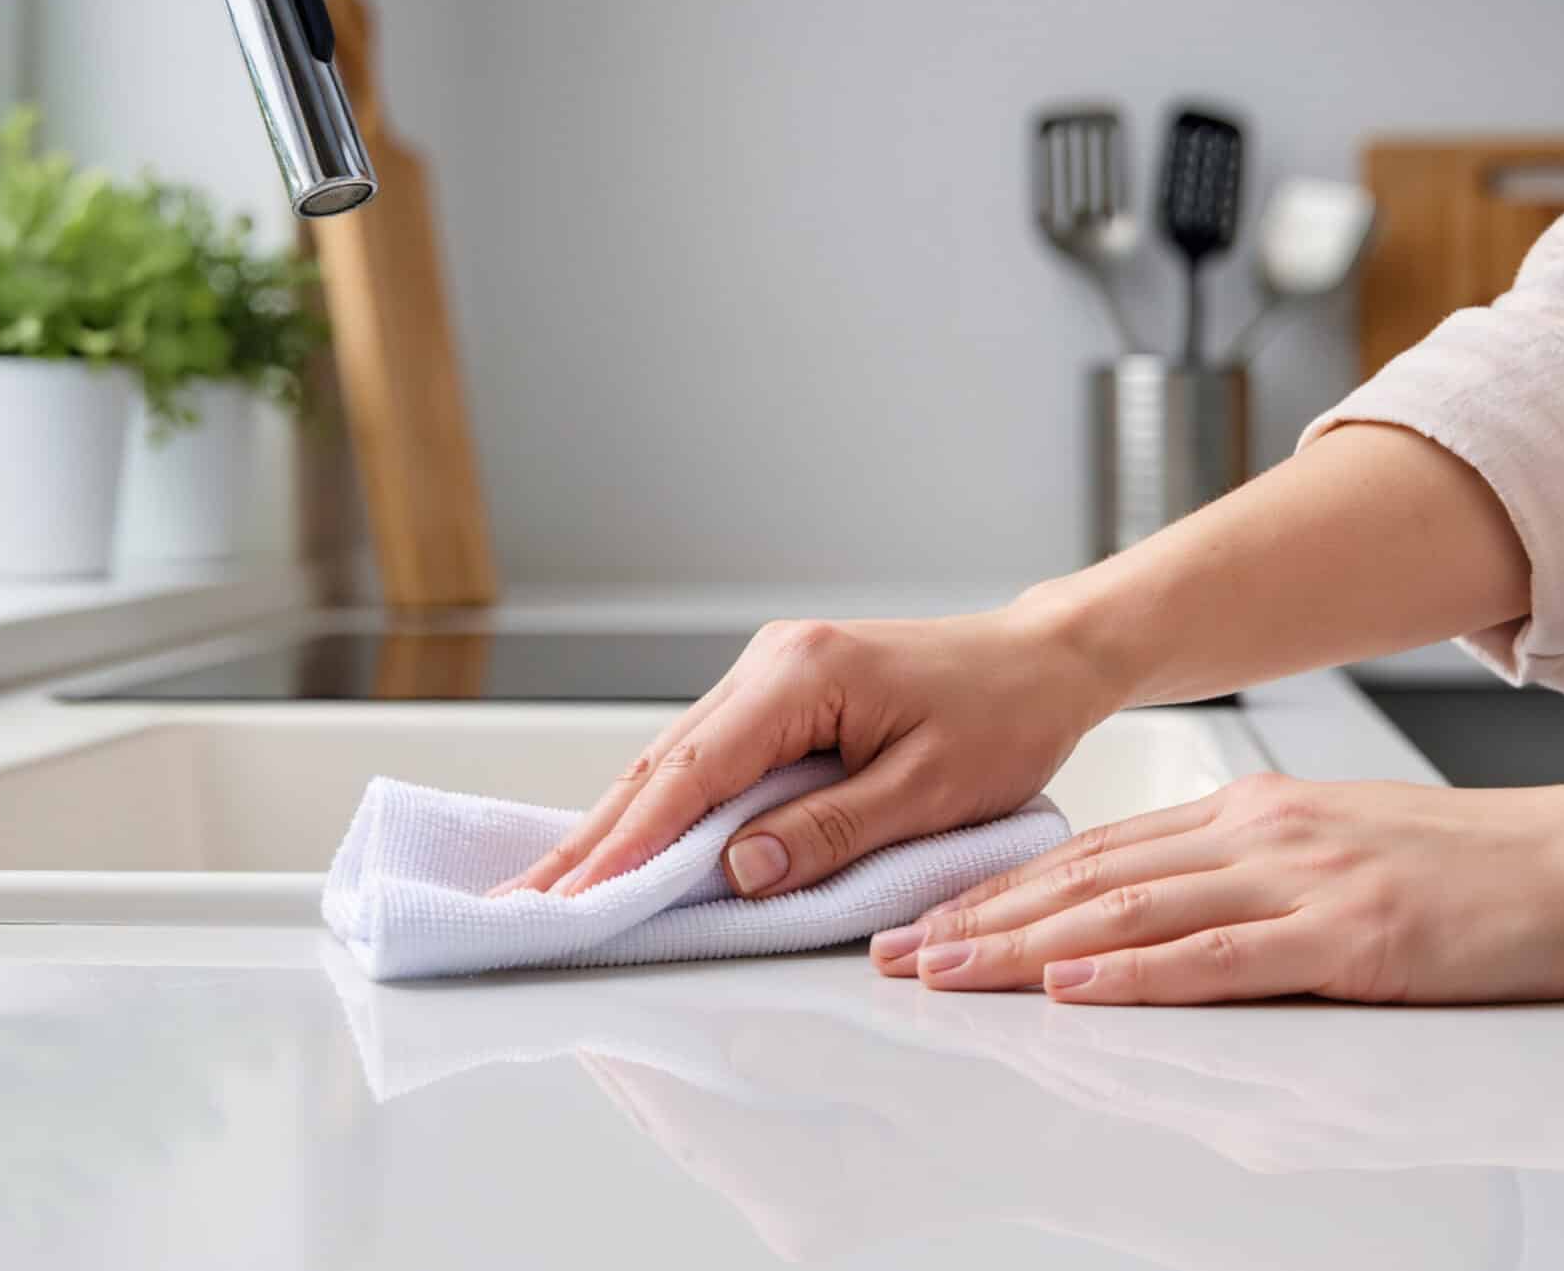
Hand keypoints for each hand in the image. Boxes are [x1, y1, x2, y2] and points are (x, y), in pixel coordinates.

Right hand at [494, 600, 1123, 898]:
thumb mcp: (929, 790)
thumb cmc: (1004, 717)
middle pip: (661, 763)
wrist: (1040, 661)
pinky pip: (705, 758)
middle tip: (523, 901)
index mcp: (803, 675)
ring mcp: (768, 674)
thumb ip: (830, 832)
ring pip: (673, 760)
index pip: (695, 771)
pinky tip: (622, 844)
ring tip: (553, 885)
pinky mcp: (778, 694)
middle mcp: (770, 663)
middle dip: (592, 838)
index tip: (576, 894)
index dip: (631, 840)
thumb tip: (738, 870)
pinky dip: (659, 806)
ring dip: (615, 825)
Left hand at [870, 771, 1563, 1004]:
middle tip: (894, 952)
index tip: (929, 918)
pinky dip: (1134, 974)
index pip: (1097, 852)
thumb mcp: (1340, 850)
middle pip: (1088, 880)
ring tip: (943, 971)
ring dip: (1023, 947)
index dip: (1002, 887)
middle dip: (979, 919)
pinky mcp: (1351, 938)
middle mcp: (1259, 835)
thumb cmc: (1477, 872)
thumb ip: (1247, 875)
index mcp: (1252, 814)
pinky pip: (1219, 958)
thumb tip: (1158, 912)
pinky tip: (1071, 986)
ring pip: (1128, 914)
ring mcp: (1302, 882)